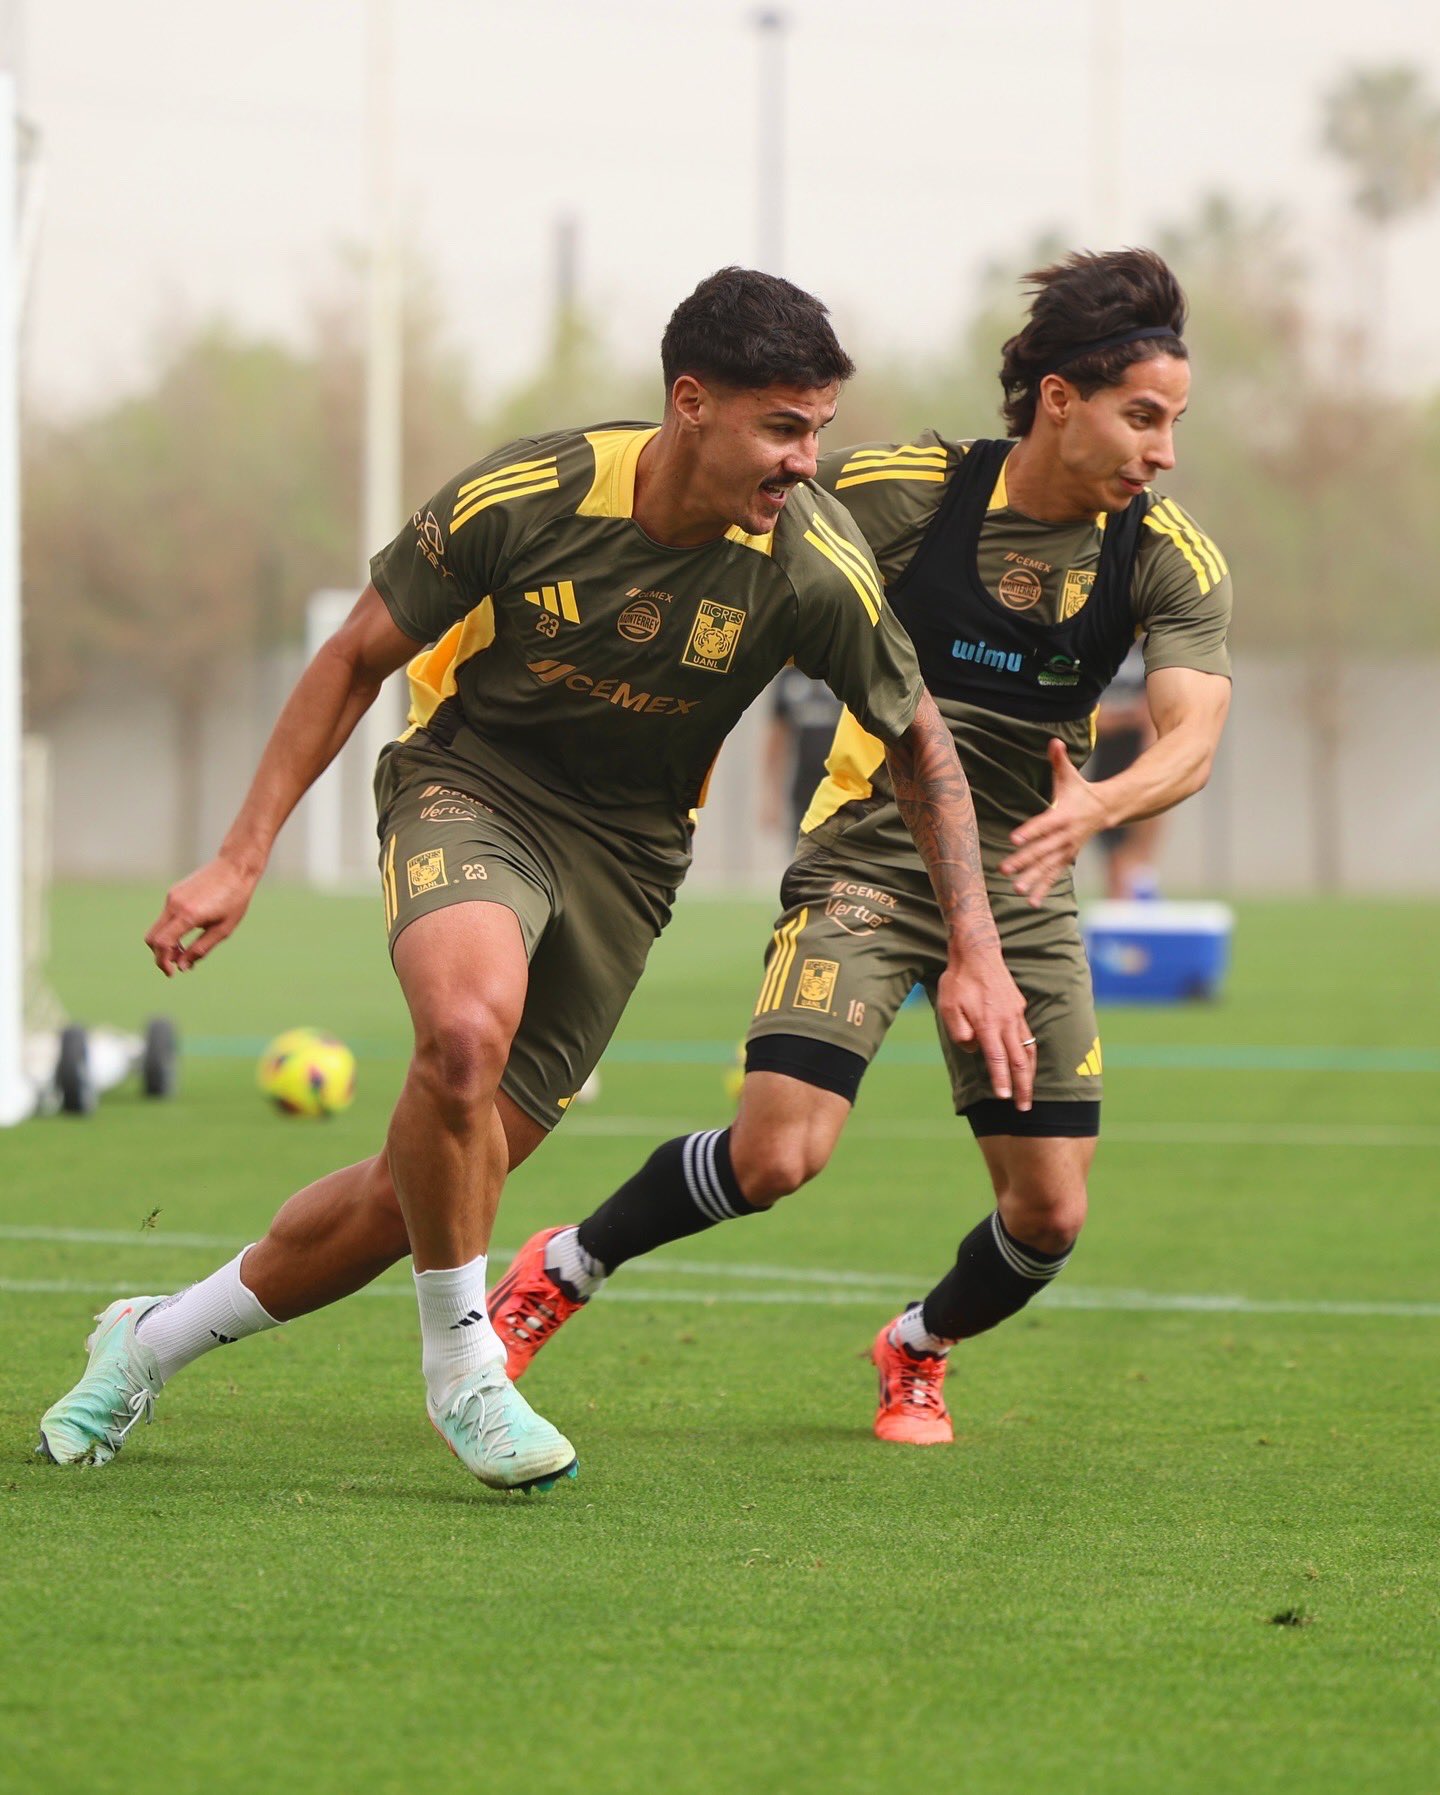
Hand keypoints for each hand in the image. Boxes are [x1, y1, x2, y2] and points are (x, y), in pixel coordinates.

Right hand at [145, 855, 261, 975]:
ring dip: (166, 943)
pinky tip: (187, 932)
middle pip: (152, 937)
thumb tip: (182, 966)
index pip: (163, 943)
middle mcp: (175, 905)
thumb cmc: (235, 899)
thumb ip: (201, 949)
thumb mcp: (223, 929)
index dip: (163, 961)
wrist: (235, 867)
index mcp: (188, 915)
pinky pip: (165, 916)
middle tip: (176, 965)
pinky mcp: (174, 892)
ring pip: (157, 927)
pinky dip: (170, 929)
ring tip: (184, 950)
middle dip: (160, 955)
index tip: (172, 973)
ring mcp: (172, 897)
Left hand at [935, 941, 1034, 1110]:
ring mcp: (1015, 1014)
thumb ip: (959, 1032)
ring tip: (1029, 1090)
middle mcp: (1006, 1021)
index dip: (1002, 1081)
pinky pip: (1027, 1034)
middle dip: (1023, 1086)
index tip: (1004, 1099)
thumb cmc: (957, 982)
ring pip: (1028, 1049)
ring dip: (1030, 1073)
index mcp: (987, 1024)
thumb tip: (973, 1049)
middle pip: (1019, 1061)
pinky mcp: (1018, 1007)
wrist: (977, 954)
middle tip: (1025, 1107)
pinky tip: (1027, 1062)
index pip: (998, 1060)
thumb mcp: (947, 1007)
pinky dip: (1029, 1053)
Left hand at [1001, 739, 1110, 905]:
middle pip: (1042, 849)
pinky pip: (1054, 875)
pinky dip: (1043, 888)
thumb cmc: (1080, 791)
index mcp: (1063, 815)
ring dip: (1032, 879)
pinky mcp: (1066, 858)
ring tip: (1016, 890)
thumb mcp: (1070, 775)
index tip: (1014, 839)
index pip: (1043, 824)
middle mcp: (1065, 836)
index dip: (1029, 831)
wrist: (1107, 810)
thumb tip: (1054, 742)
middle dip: (1024, 860)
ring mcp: (1067, 850)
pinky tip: (1031, 902)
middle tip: (1005, 869)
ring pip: (1047, 867)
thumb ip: (1059, 760)